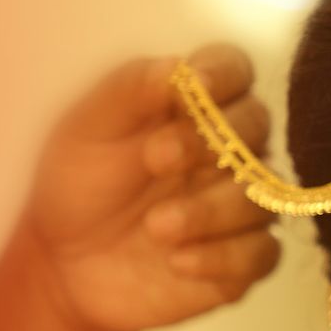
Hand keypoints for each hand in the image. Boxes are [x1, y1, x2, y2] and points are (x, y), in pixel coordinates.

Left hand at [17, 44, 279, 330]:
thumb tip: (177, 67)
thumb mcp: (89, 129)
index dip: (225, 73)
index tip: (197, 88)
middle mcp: (227, 151)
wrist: (66, 263)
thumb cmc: (79, 185)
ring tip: (156, 228)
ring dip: (211, 210)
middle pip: (258, 125)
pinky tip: (178, 262)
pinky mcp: (242, 258)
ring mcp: (240, 205)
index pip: (235, 70)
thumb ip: (131, 90)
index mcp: (194, 108)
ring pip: (263, 194)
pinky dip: (224, 258)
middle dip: (214, 141)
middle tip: (157, 159)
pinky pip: (264, 253)